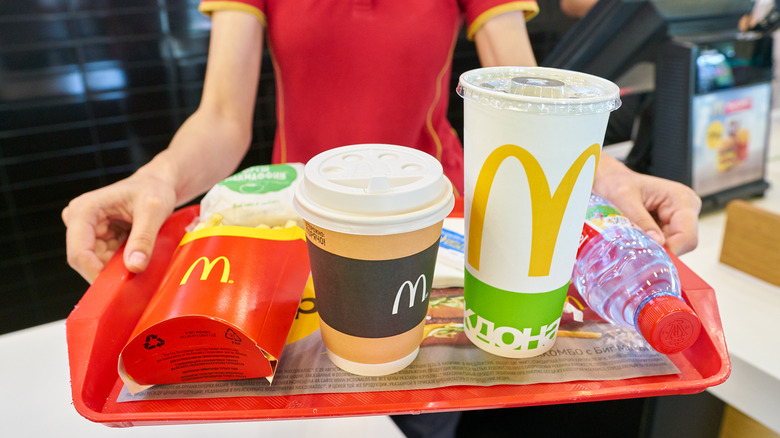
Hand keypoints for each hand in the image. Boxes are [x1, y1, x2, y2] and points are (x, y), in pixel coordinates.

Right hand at [62, 174, 176, 282]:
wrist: (158, 184)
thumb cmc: (154, 189)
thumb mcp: (154, 210)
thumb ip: (143, 238)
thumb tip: (134, 266)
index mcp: (84, 210)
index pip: (80, 252)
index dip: (95, 272)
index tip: (117, 286)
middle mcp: (79, 221)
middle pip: (85, 261)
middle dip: (108, 273)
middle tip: (134, 278)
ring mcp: (88, 232)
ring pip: (96, 264)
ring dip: (117, 270)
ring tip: (140, 262)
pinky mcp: (99, 240)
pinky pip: (106, 261)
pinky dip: (121, 266)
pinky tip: (137, 259)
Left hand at [593, 155, 701, 254]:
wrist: (612, 180)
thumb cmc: (618, 183)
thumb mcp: (625, 199)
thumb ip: (641, 220)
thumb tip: (659, 243)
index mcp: (683, 199)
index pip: (688, 236)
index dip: (671, 249)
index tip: (650, 255)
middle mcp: (686, 209)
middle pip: (683, 244)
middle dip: (661, 249)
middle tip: (637, 247)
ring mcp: (678, 219)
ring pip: (673, 246)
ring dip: (654, 247)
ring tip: (634, 237)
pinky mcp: (669, 225)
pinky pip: (664, 244)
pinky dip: (651, 244)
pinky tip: (638, 236)